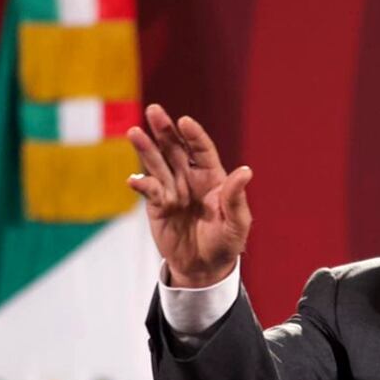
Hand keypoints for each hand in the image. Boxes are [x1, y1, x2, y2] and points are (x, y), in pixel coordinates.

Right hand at [127, 104, 252, 287]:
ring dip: (146, 149)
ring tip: (134, 133)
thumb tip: (245, 171)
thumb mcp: (237, 224)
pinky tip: (134, 180)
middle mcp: (190, 178)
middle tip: (154, 111)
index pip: (202, 150)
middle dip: (165, 130)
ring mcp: (172, 190)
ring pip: (158, 164)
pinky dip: (142, 185)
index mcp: (212, 178)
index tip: (185, 122)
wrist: (204, 268)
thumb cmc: (226, 243)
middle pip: (176, 149)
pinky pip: (149, 191)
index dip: (194, 136)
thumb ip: (236, 198)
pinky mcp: (157, 206)